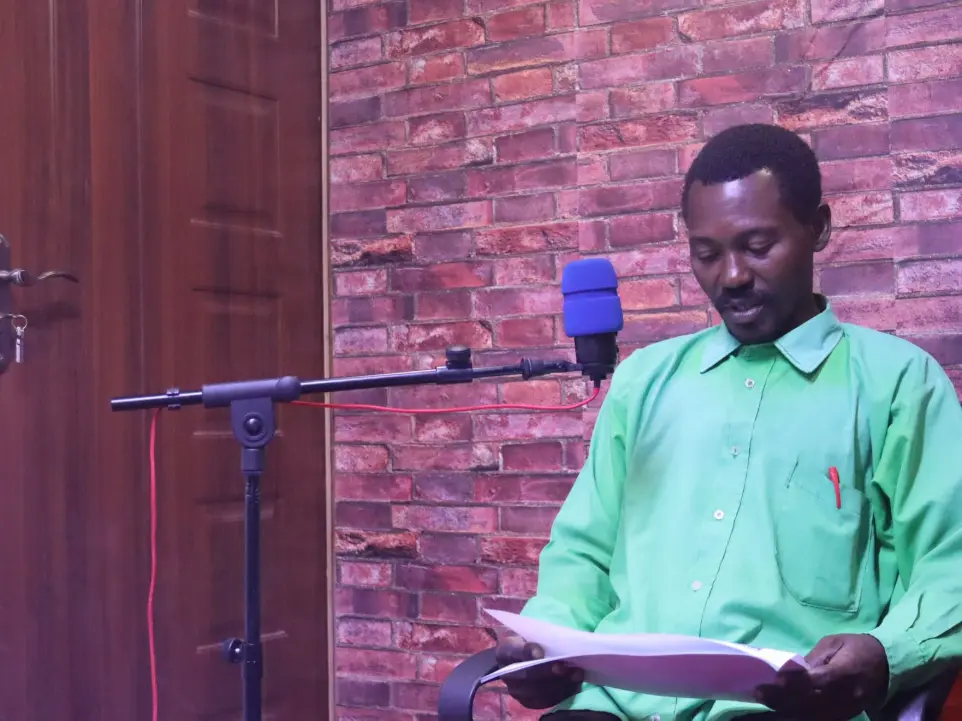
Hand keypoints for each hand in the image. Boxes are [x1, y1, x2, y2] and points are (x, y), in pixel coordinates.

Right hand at [495, 634, 583, 708]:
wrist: (527, 658)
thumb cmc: (532, 641)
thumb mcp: (533, 633)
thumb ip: (538, 638)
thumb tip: (541, 651)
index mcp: (504, 652)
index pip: (512, 652)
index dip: (526, 653)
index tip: (540, 653)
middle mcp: (507, 675)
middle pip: (526, 676)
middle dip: (547, 672)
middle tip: (564, 666)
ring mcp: (518, 692)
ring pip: (538, 692)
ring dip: (559, 684)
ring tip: (576, 674)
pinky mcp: (531, 702)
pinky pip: (548, 701)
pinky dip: (563, 692)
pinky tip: (575, 684)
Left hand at [755, 633, 888, 720]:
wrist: (887, 664)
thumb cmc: (857, 648)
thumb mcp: (834, 643)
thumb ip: (813, 658)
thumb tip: (790, 670)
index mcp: (845, 672)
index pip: (816, 682)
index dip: (793, 684)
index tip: (771, 681)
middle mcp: (847, 696)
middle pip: (812, 703)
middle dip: (783, 700)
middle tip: (759, 693)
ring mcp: (847, 709)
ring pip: (814, 716)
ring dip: (787, 711)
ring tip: (765, 704)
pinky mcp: (845, 716)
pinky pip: (821, 719)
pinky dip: (800, 716)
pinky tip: (783, 712)